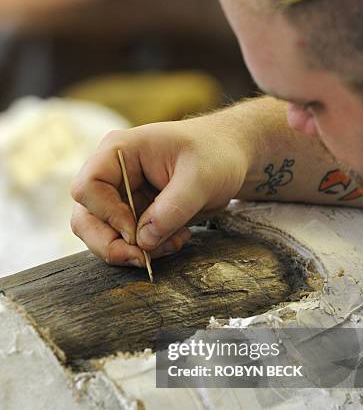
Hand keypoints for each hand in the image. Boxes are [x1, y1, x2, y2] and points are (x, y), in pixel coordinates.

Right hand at [71, 116, 248, 266]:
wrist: (230, 157)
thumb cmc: (215, 154)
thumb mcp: (201, 179)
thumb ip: (171, 210)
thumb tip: (142, 242)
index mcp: (119, 151)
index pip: (88, 188)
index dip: (107, 215)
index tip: (136, 231)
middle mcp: (112, 174)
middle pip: (85, 218)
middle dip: (111, 245)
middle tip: (142, 259)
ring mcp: (120, 196)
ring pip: (103, 235)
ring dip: (133, 251)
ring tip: (172, 244)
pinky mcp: (133, 214)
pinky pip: (126, 242)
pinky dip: (148, 250)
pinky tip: (176, 240)